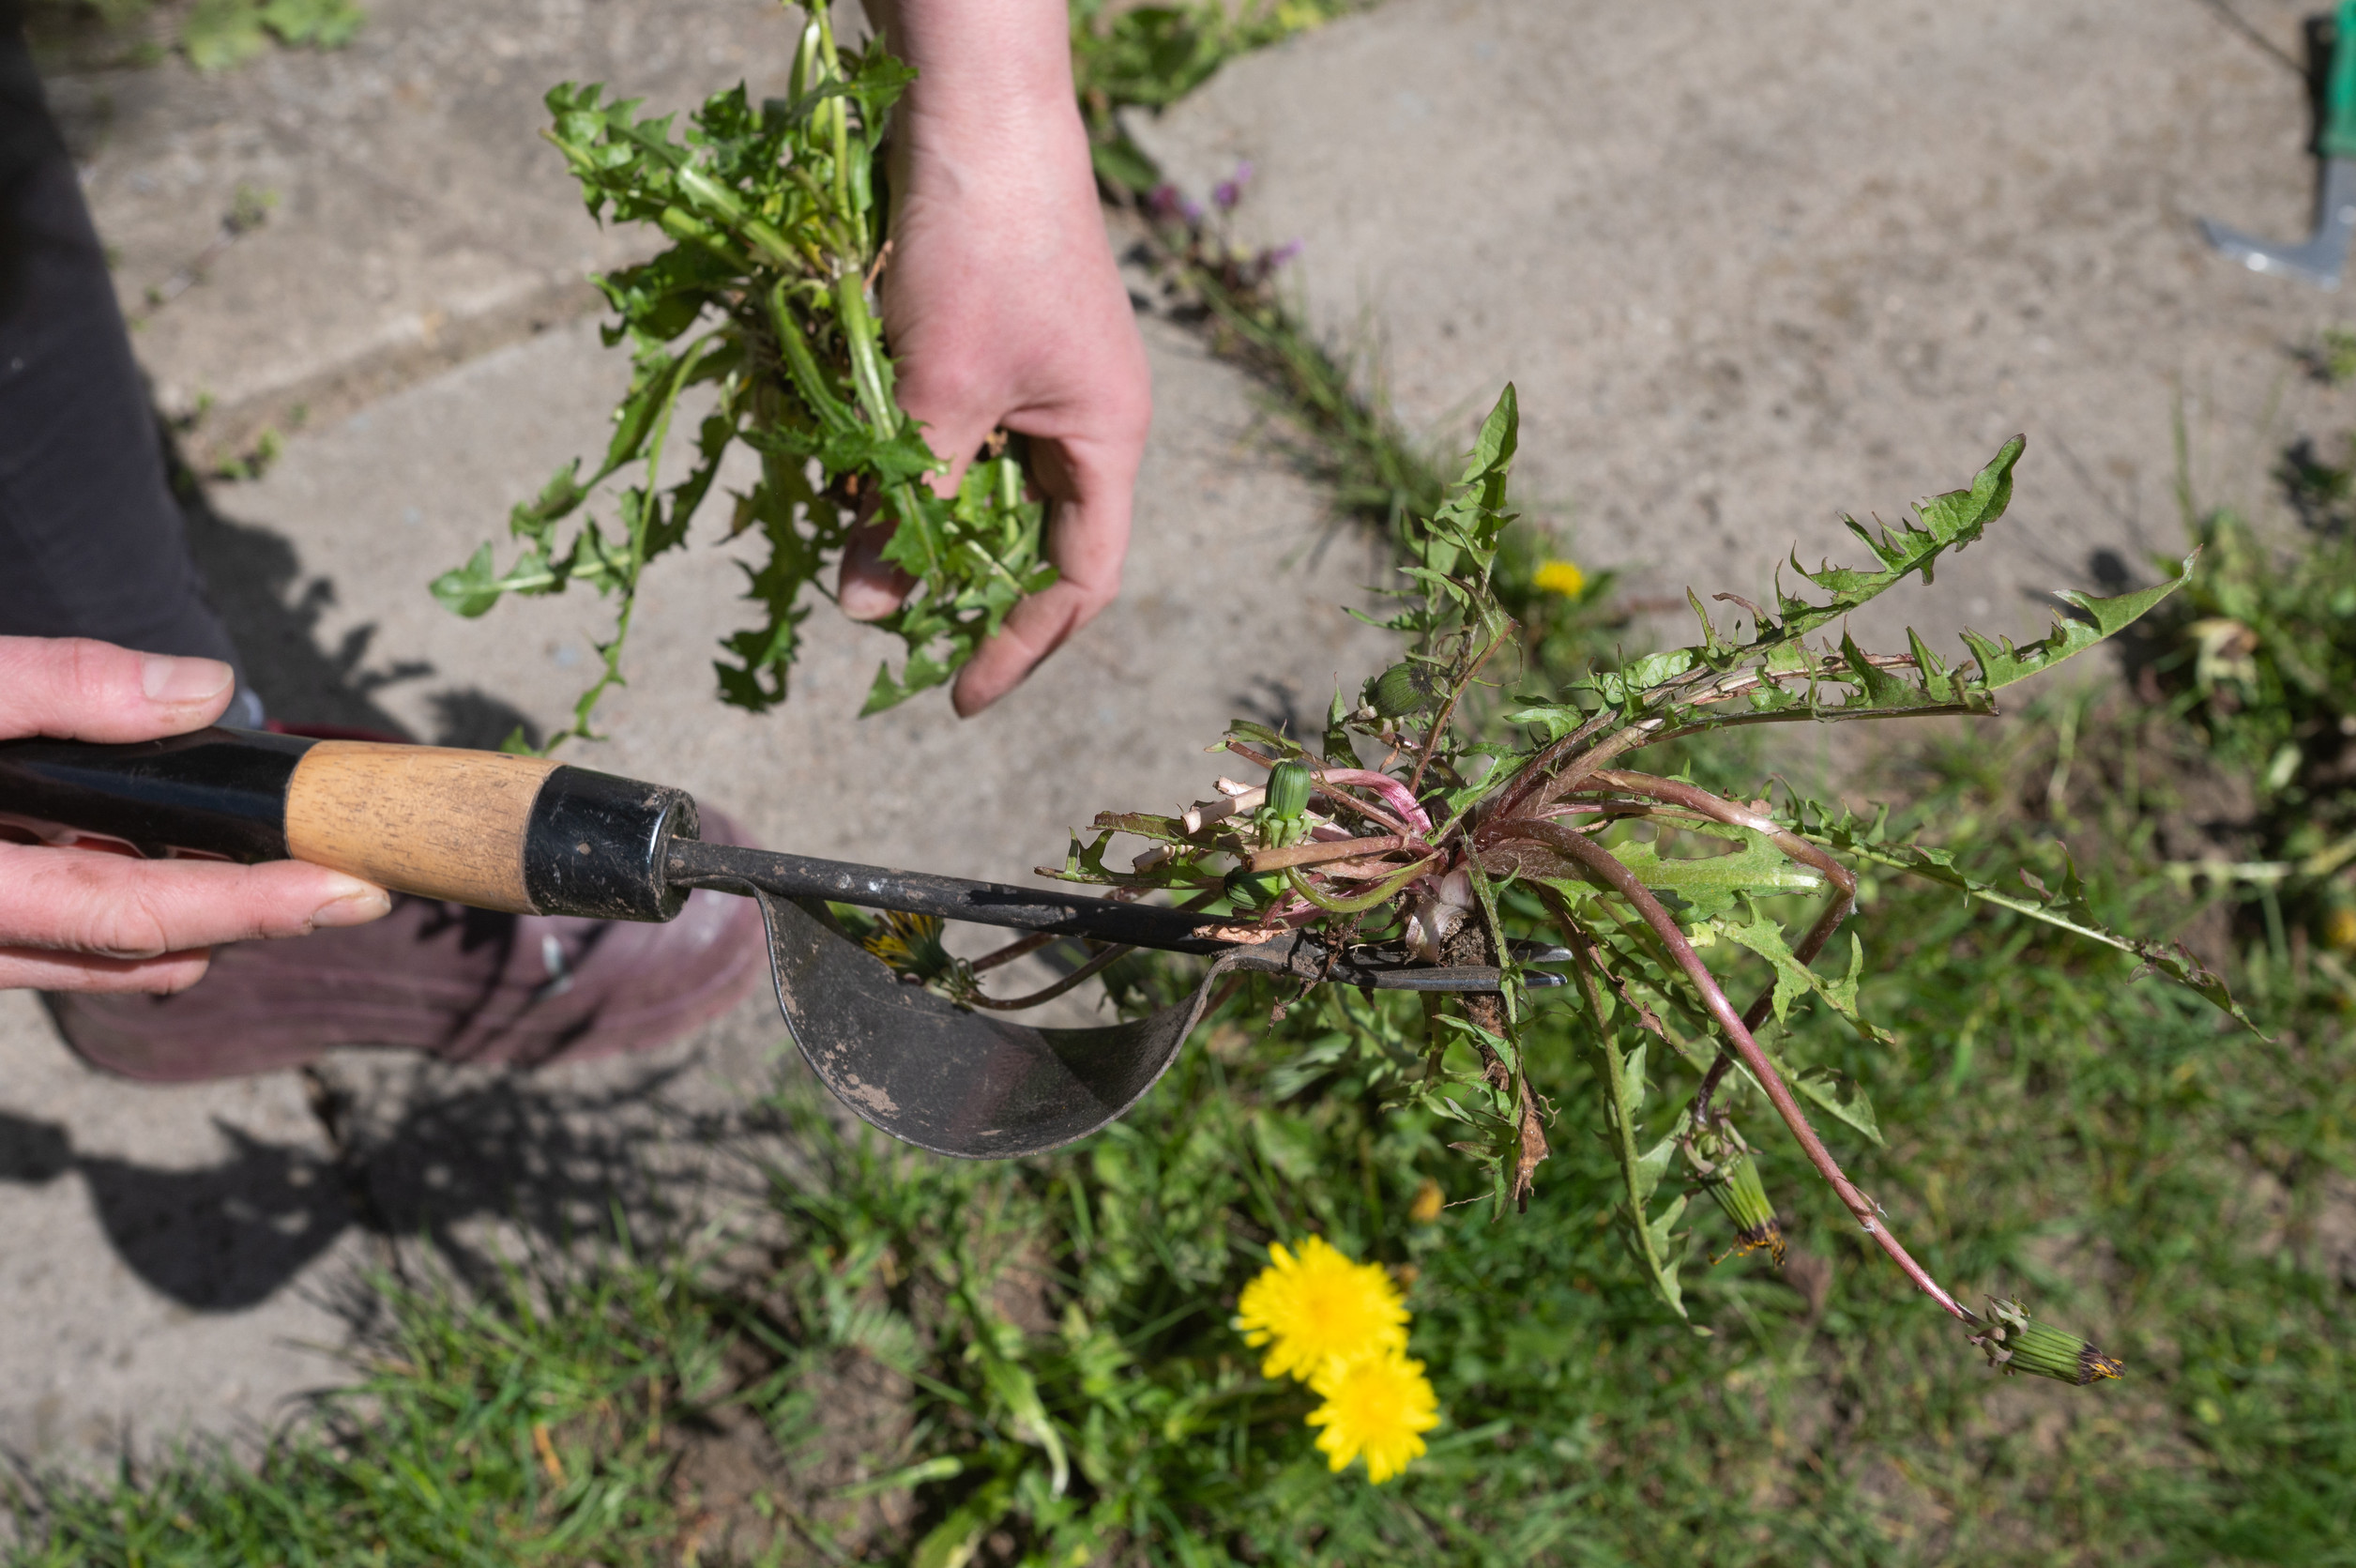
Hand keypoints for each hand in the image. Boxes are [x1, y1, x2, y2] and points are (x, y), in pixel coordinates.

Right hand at [0, 637, 389, 994]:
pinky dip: (135, 903)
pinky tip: (178, 850)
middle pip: (144, 952)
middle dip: (251, 919)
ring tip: (283, 865)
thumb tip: (205, 690)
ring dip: (195, 920)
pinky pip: (73, 942)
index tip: (354, 890)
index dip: (253, 906)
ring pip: (113, 959)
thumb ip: (64, 686)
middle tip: (353, 883)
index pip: (135, 913)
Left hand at [839, 0, 1151, 715]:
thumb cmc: (981, 245)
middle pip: (1028, 538)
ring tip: (849, 534)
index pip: (1078, 582)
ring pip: (979, 483)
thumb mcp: (936, 393)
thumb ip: (906, 506)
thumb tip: (864, 608)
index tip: (956, 696)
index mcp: (1105, 440)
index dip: (1019, 646)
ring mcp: (1038, 375)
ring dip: (917, 515)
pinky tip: (845, 460)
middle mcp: (1084, 417)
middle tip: (883, 611)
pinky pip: (951, 428)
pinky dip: (902, 455)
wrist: (974, 101)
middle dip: (958, 582)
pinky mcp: (990, 337)